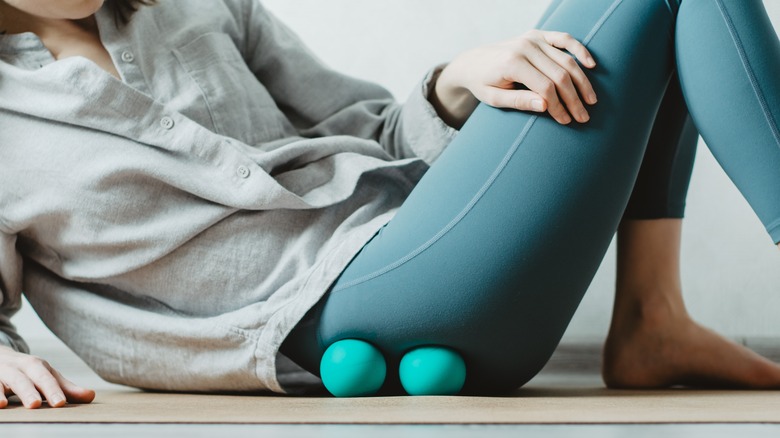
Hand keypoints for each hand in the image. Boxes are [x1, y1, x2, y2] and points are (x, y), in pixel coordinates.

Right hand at [0, 345, 94, 408]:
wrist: (0, 357)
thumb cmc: (30, 372)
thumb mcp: (47, 377)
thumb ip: (66, 389)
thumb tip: (91, 396)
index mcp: (37, 366)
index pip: (47, 378)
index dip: (53, 390)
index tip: (60, 403)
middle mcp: (19, 367)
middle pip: (25, 378)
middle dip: (30, 391)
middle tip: (36, 404)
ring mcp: (2, 372)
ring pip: (5, 380)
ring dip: (3, 392)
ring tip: (5, 405)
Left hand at [432, 30, 597, 127]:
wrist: (472, 62)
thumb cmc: (482, 83)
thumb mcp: (494, 98)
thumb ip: (519, 101)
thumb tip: (545, 107)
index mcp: (512, 63)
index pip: (545, 87)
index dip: (558, 106)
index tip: (566, 121)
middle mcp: (524, 47)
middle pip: (559, 75)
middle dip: (574, 98)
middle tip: (584, 117)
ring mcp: (532, 38)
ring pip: (566, 60)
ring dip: (582, 82)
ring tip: (591, 101)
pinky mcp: (538, 35)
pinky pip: (564, 39)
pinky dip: (580, 50)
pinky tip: (591, 65)